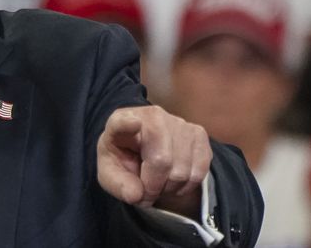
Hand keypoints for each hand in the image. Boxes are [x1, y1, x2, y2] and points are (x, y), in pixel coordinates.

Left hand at [96, 105, 211, 217]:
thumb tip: (136, 194)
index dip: (126, 124)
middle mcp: (152, 116)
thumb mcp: (111, 174)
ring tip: (160, 183)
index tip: (132, 123)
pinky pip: (200, 171)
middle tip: (147, 192)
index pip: (121, 121)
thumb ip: (118, 184)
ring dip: (171, 188)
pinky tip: (175, 180)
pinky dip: (188, 185)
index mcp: (120, 121)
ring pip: (182, 170)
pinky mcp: (198, 133)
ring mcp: (178, 122)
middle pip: (161, 160)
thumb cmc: (124, 161)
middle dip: (154, 186)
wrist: (144, 153)